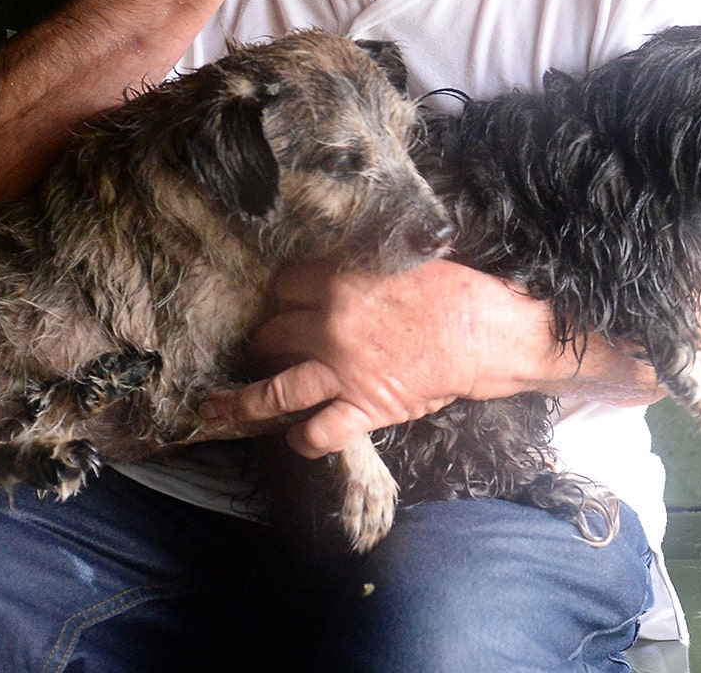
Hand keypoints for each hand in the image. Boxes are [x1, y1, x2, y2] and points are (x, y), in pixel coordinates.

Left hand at [206, 259, 551, 458]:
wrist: (482, 332)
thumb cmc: (453, 290)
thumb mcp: (402, 260)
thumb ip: (362, 267)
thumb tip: (342, 268)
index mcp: (339, 282)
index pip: (286, 285)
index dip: (282, 293)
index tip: (281, 299)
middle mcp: (329, 327)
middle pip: (273, 331)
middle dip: (264, 338)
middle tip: (261, 344)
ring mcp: (342, 372)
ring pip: (275, 389)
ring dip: (243, 400)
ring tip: (218, 407)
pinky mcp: (362, 407)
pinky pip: (319, 432)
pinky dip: (302, 441)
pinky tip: (295, 440)